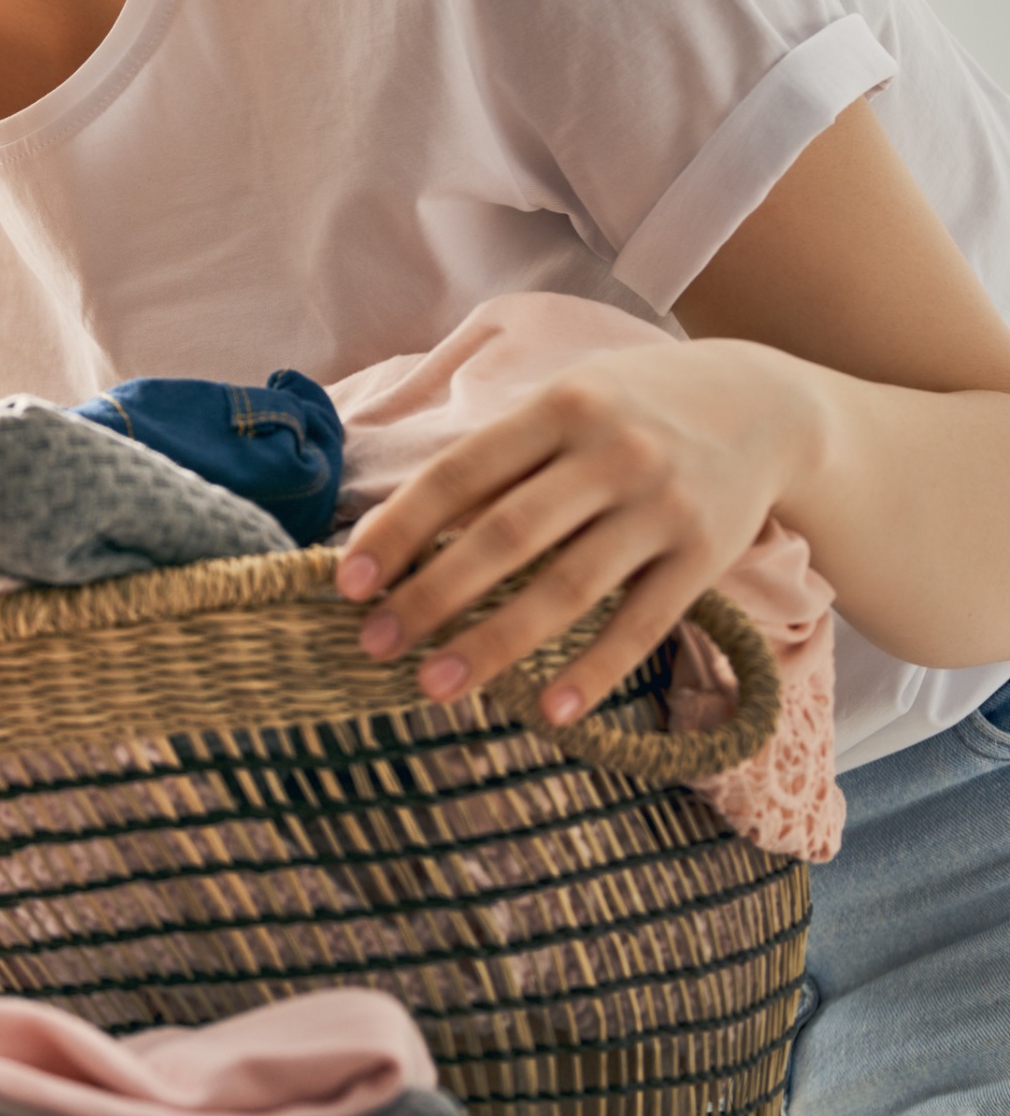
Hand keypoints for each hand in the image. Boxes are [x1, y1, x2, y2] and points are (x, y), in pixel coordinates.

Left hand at [336, 339, 821, 723]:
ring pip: (568, 588)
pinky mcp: (708, 555)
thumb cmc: (631, 410)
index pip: (460, 474)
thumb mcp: (565, 404)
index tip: (349, 582)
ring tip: (434, 686)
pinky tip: (549, 711)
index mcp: (559, 408)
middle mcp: (613, 453)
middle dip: (432, 596)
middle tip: (374, 646)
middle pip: (507, 536)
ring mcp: (664, 506)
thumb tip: (405, 531)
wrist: (767, 406)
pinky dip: (596, 670)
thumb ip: (499, 459)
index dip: (400, 529)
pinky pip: (644, 622)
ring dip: (495, 644)